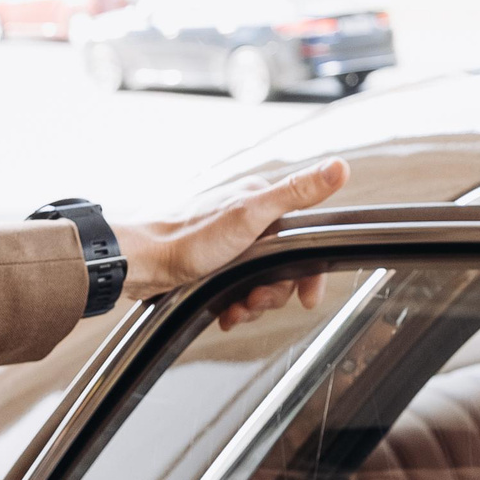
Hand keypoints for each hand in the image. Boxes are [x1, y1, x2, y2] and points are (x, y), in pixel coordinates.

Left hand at [115, 158, 345, 327]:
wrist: (141, 262)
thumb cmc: (189, 237)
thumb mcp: (252, 214)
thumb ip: (296, 193)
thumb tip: (338, 168)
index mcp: (260, 203)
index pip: (305, 239)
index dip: (309, 271)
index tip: (308, 295)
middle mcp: (247, 222)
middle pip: (284, 268)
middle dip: (274, 292)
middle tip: (257, 299)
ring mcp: (230, 246)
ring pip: (262, 284)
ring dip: (254, 304)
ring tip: (237, 307)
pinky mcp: (214, 266)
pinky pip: (239, 293)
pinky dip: (236, 307)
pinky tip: (225, 312)